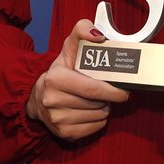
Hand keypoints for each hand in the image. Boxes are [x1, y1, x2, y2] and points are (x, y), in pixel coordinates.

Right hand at [27, 19, 129, 140]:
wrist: (39, 95)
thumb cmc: (61, 69)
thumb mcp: (70, 46)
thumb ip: (83, 30)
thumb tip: (98, 35)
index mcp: (55, 79)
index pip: (92, 89)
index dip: (113, 90)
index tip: (125, 89)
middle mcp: (52, 101)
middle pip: (96, 103)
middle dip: (109, 98)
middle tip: (111, 91)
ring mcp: (57, 119)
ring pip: (97, 116)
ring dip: (105, 108)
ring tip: (99, 99)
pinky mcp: (63, 133)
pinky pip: (93, 129)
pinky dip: (99, 120)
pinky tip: (93, 111)